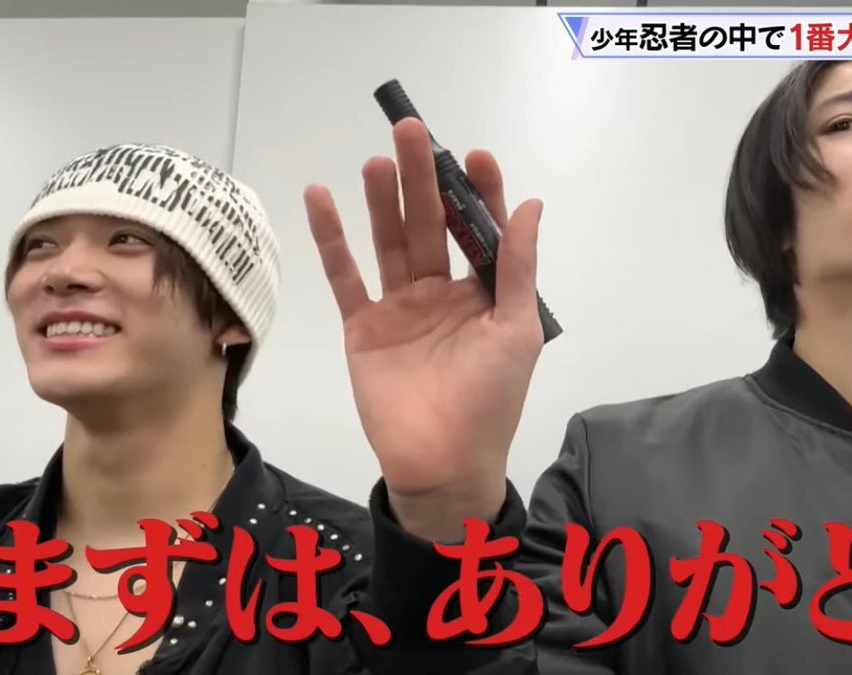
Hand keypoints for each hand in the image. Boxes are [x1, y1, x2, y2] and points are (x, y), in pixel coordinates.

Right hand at [304, 118, 545, 540]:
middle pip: (430, 224)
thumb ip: (517, 268)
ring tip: (377, 160)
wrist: (443, 463)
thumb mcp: (517, 329)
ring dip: (383, 200)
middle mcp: (441, 291)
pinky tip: (321, 198)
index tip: (475, 155)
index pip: (480, 230)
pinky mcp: (363, 326)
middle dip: (424, 179)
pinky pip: (345, 276)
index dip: (479, 192)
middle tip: (412, 131)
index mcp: (484, 292)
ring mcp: (400, 307)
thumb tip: (531, 204)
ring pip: (389, 241)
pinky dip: (331, 239)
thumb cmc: (491, 398)